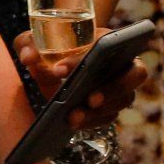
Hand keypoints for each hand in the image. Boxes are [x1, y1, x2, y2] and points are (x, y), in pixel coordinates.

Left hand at [13, 29, 148, 130]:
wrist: (55, 59)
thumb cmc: (51, 44)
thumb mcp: (36, 39)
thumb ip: (29, 44)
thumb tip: (28, 58)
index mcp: (109, 39)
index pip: (112, 45)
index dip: (91, 57)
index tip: (59, 69)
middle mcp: (123, 62)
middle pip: (134, 75)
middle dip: (112, 88)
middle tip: (89, 99)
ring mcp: (120, 86)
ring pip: (122, 100)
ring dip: (100, 111)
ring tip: (74, 117)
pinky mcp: (111, 105)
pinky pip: (109, 116)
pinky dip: (93, 121)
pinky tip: (74, 123)